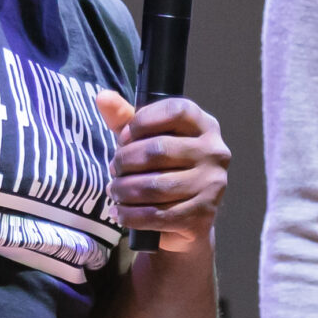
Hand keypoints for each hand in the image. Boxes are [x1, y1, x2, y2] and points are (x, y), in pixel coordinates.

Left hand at [94, 90, 229, 251]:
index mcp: (205, 126)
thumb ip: (125, 118)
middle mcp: (215, 152)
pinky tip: (121, 212)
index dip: (143, 121)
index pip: (176, 110)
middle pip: (160, 149)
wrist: (184, 220)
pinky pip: (158, 214)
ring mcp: (212, 185)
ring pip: (156, 185)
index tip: (124, 138)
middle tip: (113, 169)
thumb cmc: (163, 170)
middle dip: (126, 161)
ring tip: (114, 191)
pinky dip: (131, 215)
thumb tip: (102, 97)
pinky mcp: (203, 216)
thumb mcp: (145, 140)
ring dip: (124, 190)